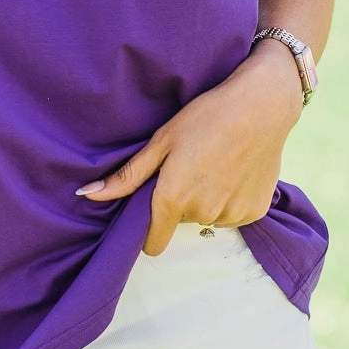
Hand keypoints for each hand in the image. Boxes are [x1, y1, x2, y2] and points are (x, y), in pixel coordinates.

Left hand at [77, 41, 304, 255]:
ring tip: (215, 163)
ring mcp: (231, 216)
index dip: (150, 228)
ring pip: (207, 217)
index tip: (155, 204)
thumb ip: (126, 176)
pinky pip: (232, 215)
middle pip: (181, 222)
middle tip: (190, 164)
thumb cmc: (206, 116)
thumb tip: (86, 195)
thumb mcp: (161, 141)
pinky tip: (235, 170)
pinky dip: (231, 198)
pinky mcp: (255, 212)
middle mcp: (202, 214)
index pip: (153, 244)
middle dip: (181, 201)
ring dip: (206, 199)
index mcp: (173, 199)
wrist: (261, 105)